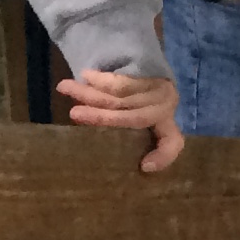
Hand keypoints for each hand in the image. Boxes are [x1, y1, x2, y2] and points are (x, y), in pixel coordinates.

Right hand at [61, 68, 184, 172]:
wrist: (155, 73)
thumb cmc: (147, 108)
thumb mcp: (151, 128)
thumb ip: (138, 141)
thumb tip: (133, 163)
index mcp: (168, 126)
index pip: (173, 143)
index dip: (163, 157)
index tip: (144, 166)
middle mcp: (164, 106)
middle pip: (131, 116)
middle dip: (100, 116)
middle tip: (74, 114)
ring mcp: (155, 89)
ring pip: (119, 94)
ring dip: (90, 92)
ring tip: (65, 88)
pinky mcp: (147, 73)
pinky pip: (119, 79)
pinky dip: (100, 78)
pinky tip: (85, 76)